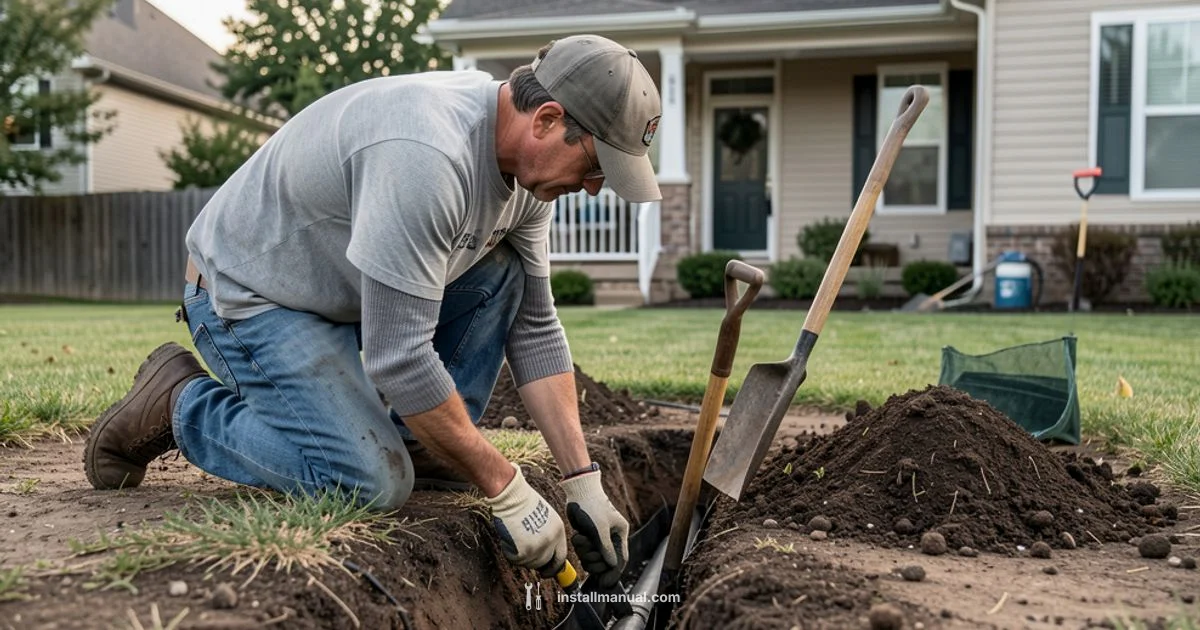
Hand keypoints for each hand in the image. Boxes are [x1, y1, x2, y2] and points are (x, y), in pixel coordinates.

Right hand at [484, 463, 566, 575]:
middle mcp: (552, 541)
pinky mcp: (524, 551)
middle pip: (544, 562)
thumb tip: (544, 553)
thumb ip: (548, 536)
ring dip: (520, 555)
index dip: (553, 567)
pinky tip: (509, 537)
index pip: (561, 557)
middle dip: (533, 560)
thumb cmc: (524, 502)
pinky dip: (510, 551)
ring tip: (515, 537)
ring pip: (528, 563)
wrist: (511, 497)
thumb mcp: (546, 518)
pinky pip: (515, 559)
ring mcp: (539, 547)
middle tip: (523, 550)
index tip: (547, 572)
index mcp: (559, 531)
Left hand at [561, 465, 628, 587]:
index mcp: (619, 533)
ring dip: (585, 552)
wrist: (578, 491)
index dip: (614, 573)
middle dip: (595, 561)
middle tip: (587, 558)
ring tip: (581, 540)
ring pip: (593, 556)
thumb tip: (612, 565)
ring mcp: (599, 536)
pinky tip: (578, 536)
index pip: (621, 559)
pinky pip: (584, 550)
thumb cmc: (592, 506)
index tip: (605, 584)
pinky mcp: (587, 535)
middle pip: (606, 561)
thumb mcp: (600, 528)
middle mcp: (611, 536)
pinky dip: (579, 546)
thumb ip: (606, 548)